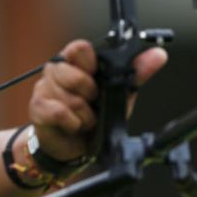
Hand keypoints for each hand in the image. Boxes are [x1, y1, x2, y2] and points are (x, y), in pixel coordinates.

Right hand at [28, 39, 167, 160]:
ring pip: (71, 98)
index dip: (91, 65)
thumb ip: (136, 73)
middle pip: (75, 75)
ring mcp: (43, 88)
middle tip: (92, 104)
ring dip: (84, 116)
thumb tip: (159, 55)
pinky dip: (73, 124)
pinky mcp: (37, 108)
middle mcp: (55, 70)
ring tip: (83, 119)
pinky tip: (73, 126)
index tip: (97, 78)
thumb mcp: (120, 94)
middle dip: (91, 96)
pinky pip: (60, 112)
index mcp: (75, 62)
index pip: (80, 48)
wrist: (74, 148)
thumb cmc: (95, 117)